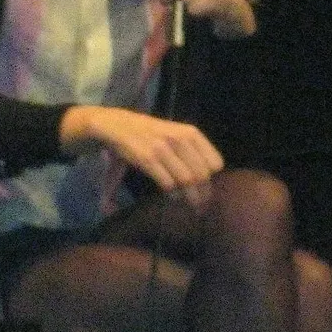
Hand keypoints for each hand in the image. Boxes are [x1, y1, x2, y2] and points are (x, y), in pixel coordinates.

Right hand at [60, 106, 223, 196]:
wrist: (116, 124)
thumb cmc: (149, 132)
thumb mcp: (175, 133)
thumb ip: (192, 151)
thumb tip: (211, 174)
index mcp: (190, 132)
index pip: (215, 162)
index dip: (213, 179)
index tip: (209, 189)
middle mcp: (179, 138)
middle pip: (202, 175)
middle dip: (204, 194)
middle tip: (202, 207)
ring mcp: (163, 148)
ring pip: (187, 180)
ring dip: (190, 198)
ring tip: (190, 205)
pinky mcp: (147, 159)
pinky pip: (168, 183)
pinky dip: (173, 194)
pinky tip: (172, 197)